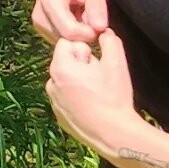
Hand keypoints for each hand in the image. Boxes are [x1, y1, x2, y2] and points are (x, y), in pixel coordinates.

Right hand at [31, 0, 108, 45]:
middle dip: (85, 33)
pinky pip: (63, 40)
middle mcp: (39, 17)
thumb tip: (100, 29)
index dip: (90, 33)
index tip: (101, 23)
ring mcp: (39, 25)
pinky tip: (77, 18)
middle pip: (68, 40)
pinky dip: (74, 34)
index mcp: (49, 3)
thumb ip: (97, 6)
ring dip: (80, 34)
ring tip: (83, 14)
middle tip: (92, 15)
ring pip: (66, 42)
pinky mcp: (42, 30)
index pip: (71, 33)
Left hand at [46, 28, 137, 154]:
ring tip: (97, 95)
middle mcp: (51, 83)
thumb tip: (104, 32)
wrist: (113, 135)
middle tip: (100, 80)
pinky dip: (77, 99)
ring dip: (79, 82)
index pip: (68, 43)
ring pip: (66, 80)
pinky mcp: (59, 116)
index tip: (98, 64)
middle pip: (66, 61)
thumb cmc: (114, 97)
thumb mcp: (117, 62)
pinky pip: (66, 98)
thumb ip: (109, 39)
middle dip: (81, 65)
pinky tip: (93, 107)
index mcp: (60, 67)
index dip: (87, 50)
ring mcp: (53, 102)